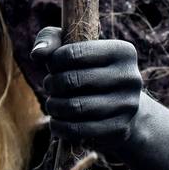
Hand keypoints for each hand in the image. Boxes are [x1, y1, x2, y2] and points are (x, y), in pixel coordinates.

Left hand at [31, 26, 142, 153]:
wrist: (122, 106)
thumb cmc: (91, 70)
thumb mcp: (74, 46)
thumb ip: (51, 39)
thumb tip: (38, 54)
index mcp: (123, 51)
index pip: (73, 53)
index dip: (53, 61)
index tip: (52, 67)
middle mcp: (130, 77)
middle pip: (72, 80)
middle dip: (51, 84)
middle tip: (49, 87)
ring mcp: (127, 105)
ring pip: (75, 107)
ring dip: (54, 106)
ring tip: (52, 104)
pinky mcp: (119, 128)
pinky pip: (79, 130)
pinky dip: (60, 127)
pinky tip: (56, 122)